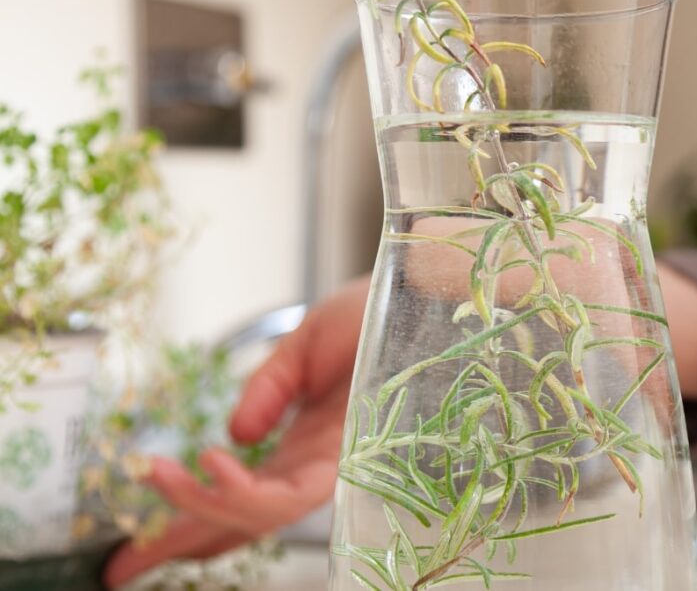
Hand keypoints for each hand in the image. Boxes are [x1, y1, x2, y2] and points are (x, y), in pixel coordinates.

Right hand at [104, 277, 370, 587]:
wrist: (414, 292)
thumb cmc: (367, 318)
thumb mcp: (300, 350)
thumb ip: (266, 391)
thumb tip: (233, 435)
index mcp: (300, 445)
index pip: (240, 496)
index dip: (189, 520)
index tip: (130, 549)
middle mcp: (315, 463)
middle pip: (243, 520)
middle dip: (183, 540)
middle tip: (123, 563)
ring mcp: (332, 460)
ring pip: (263, 513)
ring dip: (206, 504)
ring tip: (164, 478)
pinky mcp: (350, 451)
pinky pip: (296, 490)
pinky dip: (249, 489)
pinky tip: (214, 466)